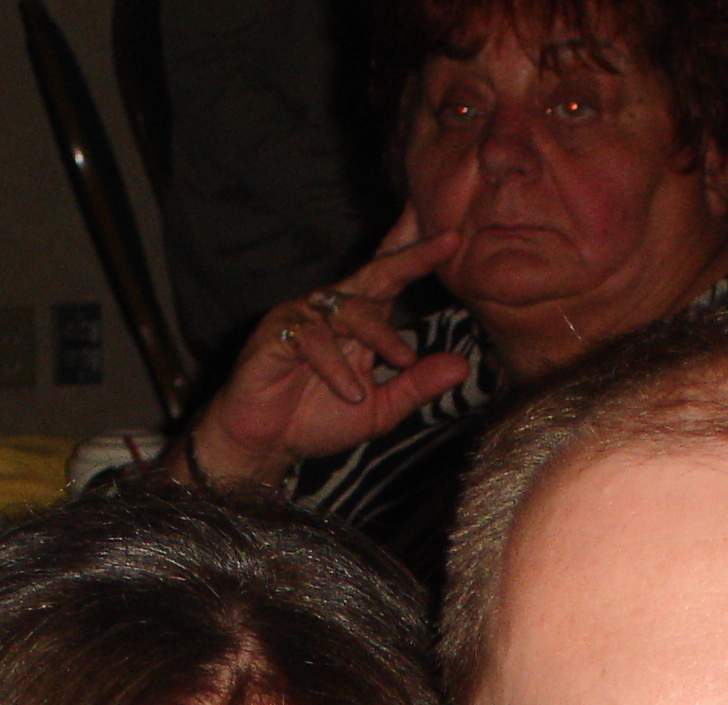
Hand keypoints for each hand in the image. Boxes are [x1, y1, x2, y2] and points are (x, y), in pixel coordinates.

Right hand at [182, 213, 473, 486]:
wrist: (265, 443)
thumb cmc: (317, 419)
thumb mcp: (379, 410)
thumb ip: (415, 386)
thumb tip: (461, 366)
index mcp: (358, 321)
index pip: (390, 280)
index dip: (417, 256)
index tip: (453, 238)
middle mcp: (331, 310)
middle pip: (374, 274)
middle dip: (410, 258)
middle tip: (445, 245)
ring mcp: (303, 318)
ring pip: (349, 309)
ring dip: (380, 335)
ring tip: (401, 362)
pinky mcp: (276, 334)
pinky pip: (314, 340)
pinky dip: (337, 368)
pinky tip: (351, 393)